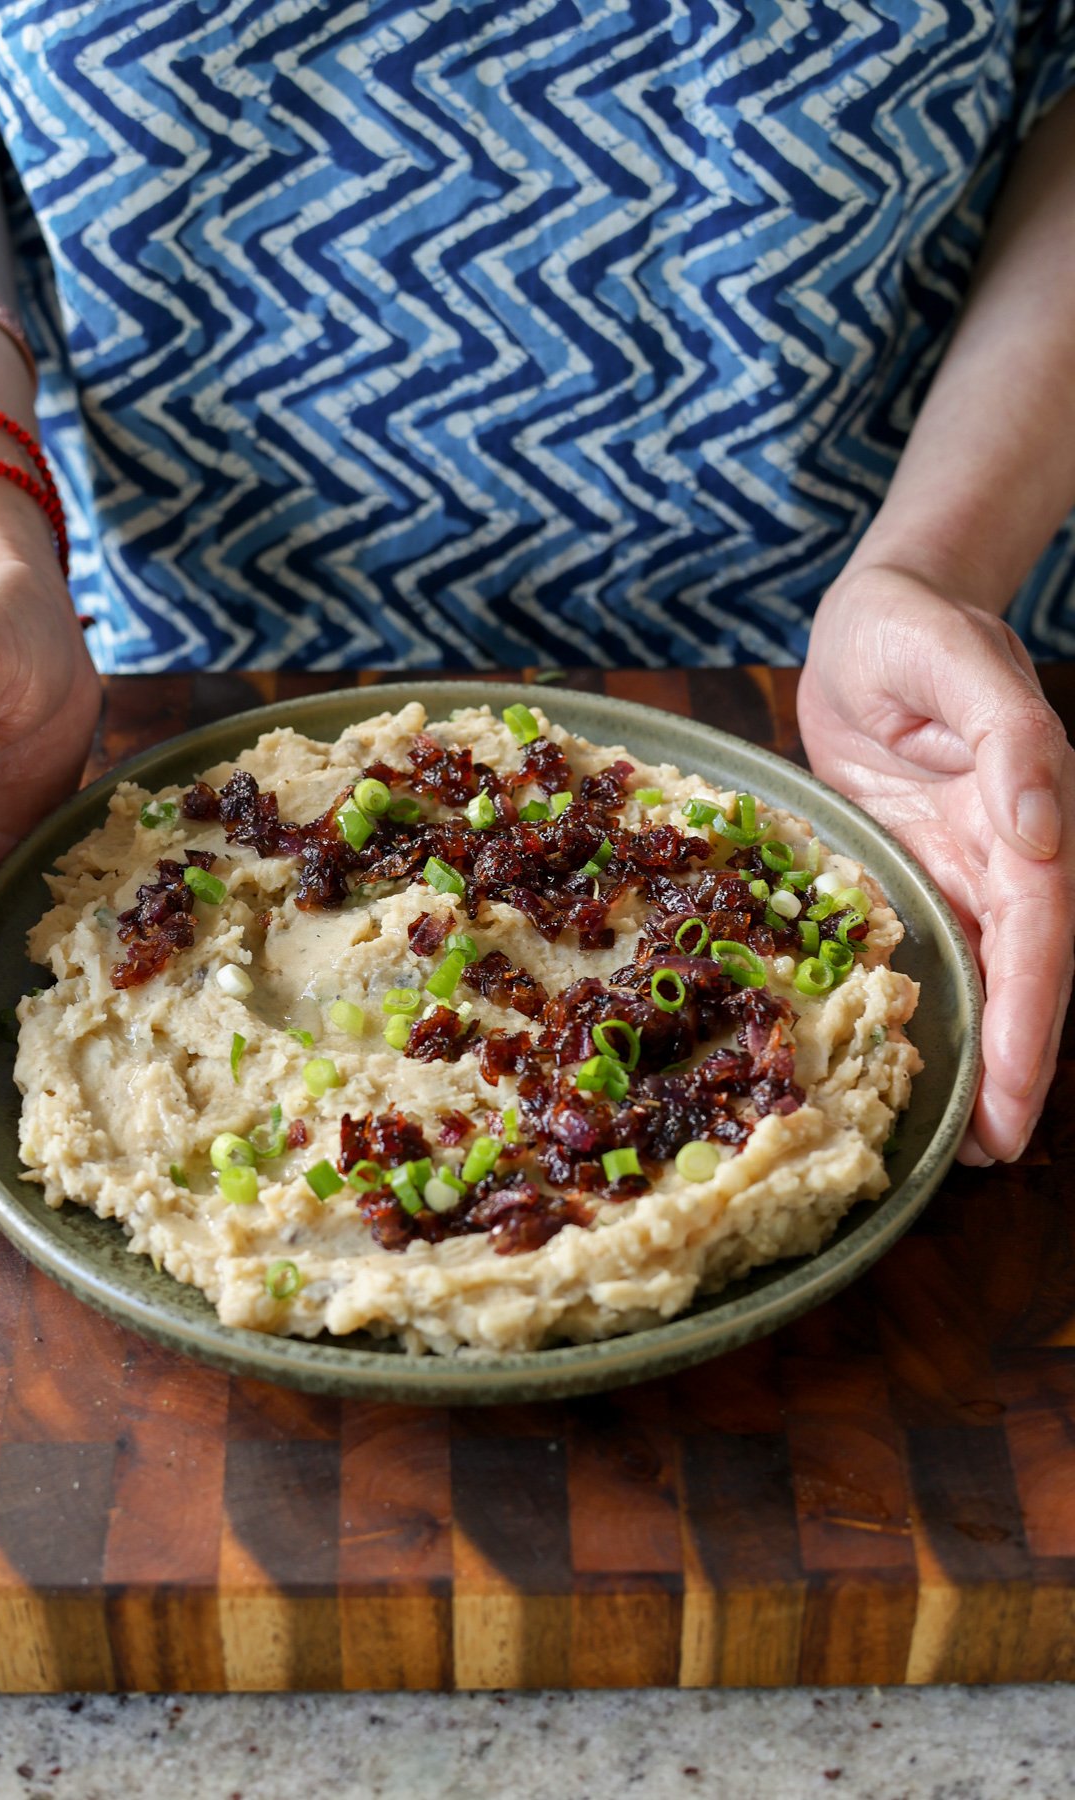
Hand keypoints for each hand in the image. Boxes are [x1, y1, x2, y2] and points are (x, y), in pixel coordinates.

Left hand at [798, 565, 1074, 1163]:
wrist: (872, 620)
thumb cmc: (912, 626)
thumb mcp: (957, 658)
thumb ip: (1010, 738)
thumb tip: (1043, 831)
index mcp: (1025, 813)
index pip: (1040, 937)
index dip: (1030, 1022)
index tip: (1017, 1101)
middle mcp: (1001, 855)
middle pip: (1018, 977)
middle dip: (1012, 1068)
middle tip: (987, 1156)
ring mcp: (954, 868)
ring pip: (976, 977)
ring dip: (971, 1058)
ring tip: (953, 1146)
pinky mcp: (906, 872)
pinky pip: (921, 952)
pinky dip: (919, 1011)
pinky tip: (899, 1066)